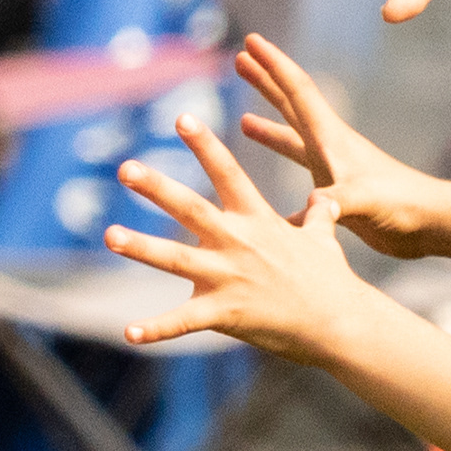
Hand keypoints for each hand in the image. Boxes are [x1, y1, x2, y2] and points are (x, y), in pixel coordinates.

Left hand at [108, 118, 381, 358]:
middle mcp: (238, 243)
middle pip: (191, 209)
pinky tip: (127, 333)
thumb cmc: (332, 280)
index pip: (228, 174)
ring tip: (110, 235)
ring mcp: (229, 278)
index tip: (182, 117)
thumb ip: (319, 215)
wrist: (340, 323)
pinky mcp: (225, 313)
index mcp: (257, 221)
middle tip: (125, 168)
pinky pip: (183, 322)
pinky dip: (154, 329)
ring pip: (175, 260)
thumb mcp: (325, 239)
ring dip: (140, 247)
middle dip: (157, 188)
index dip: (205, 145)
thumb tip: (327, 198)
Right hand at [232, 33, 439, 256]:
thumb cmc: (402, 205)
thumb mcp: (365, 200)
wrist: (429, 224)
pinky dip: (282, 189)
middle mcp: (330, 147)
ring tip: (243, 120)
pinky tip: (267, 197)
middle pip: (291, 106)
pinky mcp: (337, 194)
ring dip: (269, 129)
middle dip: (265, 83)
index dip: (273, 65)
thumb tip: (311, 206)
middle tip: (240, 59)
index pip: (297, 91)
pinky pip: (300, 183)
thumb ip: (337, 202)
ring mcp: (334, 169)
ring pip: (293, 141)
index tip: (251, 40)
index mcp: (331, 139)